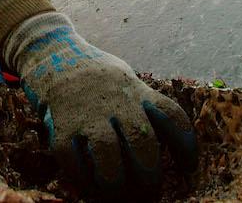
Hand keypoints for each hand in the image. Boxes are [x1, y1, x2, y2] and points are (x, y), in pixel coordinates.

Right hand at [3, 12, 198, 197]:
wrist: (52, 51)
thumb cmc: (95, 73)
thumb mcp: (125, 78)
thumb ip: (141, 103)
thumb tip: (162, 140)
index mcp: (136, 90)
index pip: (171, 115)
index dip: (185, 145)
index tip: (189, 167)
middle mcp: (115, 101)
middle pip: (141, 140)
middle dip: (148, 173)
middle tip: (149, 192)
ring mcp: (87, 112)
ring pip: (107, 153)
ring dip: (115, 181)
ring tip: (118, 194)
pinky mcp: (61, 123)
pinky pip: (72, 158)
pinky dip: (82, 178)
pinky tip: (90, 188)